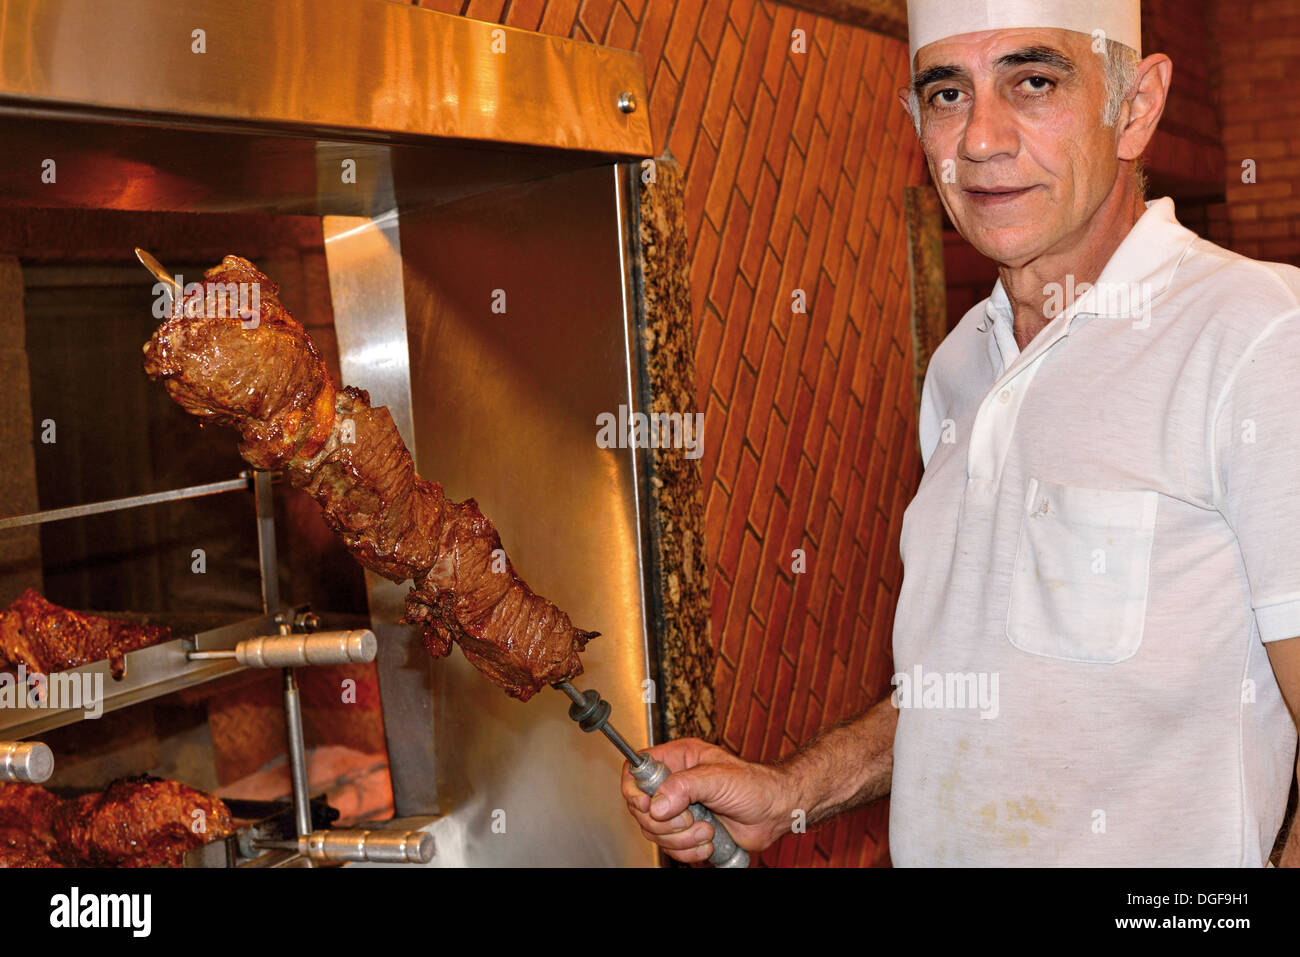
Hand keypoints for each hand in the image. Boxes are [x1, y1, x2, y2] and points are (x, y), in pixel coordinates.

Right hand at [621, 737, 790, 864]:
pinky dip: (689, 852)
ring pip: (655, 832)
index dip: (636, 791)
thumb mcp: (718, 777)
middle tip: (690, 819)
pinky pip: (671, 848)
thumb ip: (684, 786)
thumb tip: (657, 804)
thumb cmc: (755, 785)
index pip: (637, 770)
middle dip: (665, 822)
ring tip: (707, 830)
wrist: (776, 812)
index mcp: (678, 760)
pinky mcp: (688, 832)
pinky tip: (709, 843)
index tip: (649, 805)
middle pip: (642, 808)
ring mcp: (680, 810)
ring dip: (681, 839)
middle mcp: (674, 784)